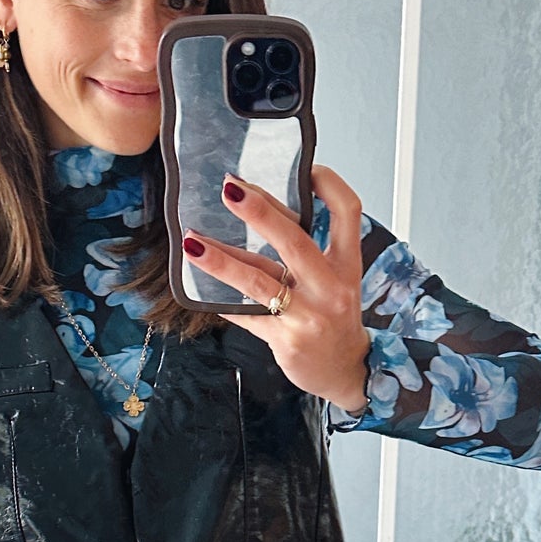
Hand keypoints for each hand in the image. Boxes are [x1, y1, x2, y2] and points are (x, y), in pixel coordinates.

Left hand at [181, 163, 371, 412]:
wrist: (344, 372)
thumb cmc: (334, 318)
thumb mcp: (335, 281)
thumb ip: (307, 251)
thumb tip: (260, 208)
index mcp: (347, 266)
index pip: (348, 213)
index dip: (329, 186)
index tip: (305, 169)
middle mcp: (331, 289)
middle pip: (295, 242)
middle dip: (260, 214)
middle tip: (230, 189)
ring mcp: (308, 317)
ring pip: (259, 281)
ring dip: (222, 260)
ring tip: (192, 241)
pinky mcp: (285, 341)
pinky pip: (246, 315)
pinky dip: (223, 302)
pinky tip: (201, 291)